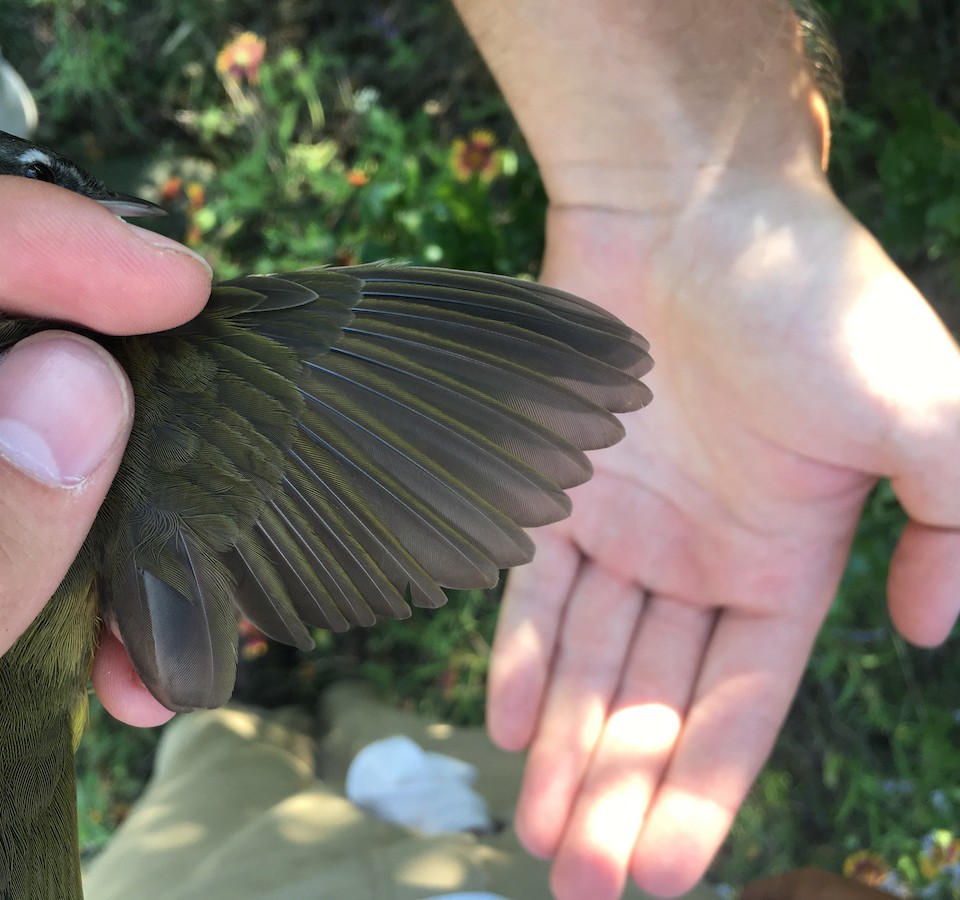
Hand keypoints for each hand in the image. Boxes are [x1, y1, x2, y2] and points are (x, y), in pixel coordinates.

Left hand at [487, 159, 959, 897]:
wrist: (692, 208)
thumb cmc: (809, 299)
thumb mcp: (927, 410)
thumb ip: (952, 517)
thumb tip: (928, 629)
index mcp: (784, 564)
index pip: (738, 708)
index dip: (701, 792)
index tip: (665, 876)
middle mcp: (699, 560)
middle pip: (653, 704)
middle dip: (622, 796)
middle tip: (582, 885)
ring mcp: (621, 527)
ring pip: (588, 662)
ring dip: (564, 747)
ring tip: (538, 830)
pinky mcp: (555, 488)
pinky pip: (531, 588)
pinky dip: (519, 652)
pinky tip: (506, 724)